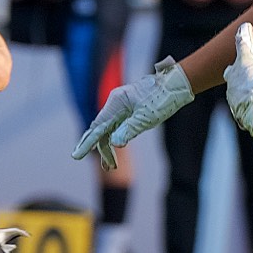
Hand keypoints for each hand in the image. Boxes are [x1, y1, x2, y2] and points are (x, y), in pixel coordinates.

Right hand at [73, 57, 193, 167]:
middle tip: (106, 167)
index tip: (76, 156)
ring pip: (108, 129)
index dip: (87, 143)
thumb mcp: (146, 118)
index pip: (97, 127)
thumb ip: (128, 130)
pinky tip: (115, 150)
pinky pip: (116, 126)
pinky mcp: (128, 110)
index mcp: (116, 103)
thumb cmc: (161, 99)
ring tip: (112, 167)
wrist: (176, 85)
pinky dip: (115, 139)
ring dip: (109, 147)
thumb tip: (114, 143)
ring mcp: (121, 106)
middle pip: (101, 130)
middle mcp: (115, 103)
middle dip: (101, 150)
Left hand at [224, 22, 252, 138]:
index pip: (242, 42)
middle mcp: (233, 79)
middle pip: (232, 68)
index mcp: (242, 63)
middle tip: (246, 65)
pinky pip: (242, 105)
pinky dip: (249, 102)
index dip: (244, 33)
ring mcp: (233, 96)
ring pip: (235, 88)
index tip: (245, 27)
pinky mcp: (237, 111)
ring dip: (242, 85)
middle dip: (237, 65)